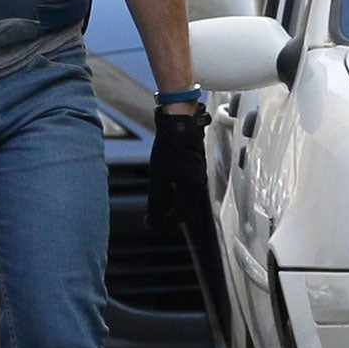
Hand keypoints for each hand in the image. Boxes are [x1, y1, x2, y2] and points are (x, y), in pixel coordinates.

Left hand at [146, 107, 207, 230]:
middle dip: (167, 213)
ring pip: (183, 196)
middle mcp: (199, 183)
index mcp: (193, 189)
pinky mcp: (193, 165)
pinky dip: (172, 190)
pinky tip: (161, 185)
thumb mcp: (159, 178)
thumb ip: (157, 200)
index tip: (149, 223)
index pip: (180, 214)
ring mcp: (197, 173)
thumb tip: (154, 220)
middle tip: (150, 216)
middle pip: (183, 207)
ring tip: (154, 202)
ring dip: (169, 202)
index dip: (163, 222)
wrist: (180, 124)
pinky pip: (184, 185)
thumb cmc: (171, 150)